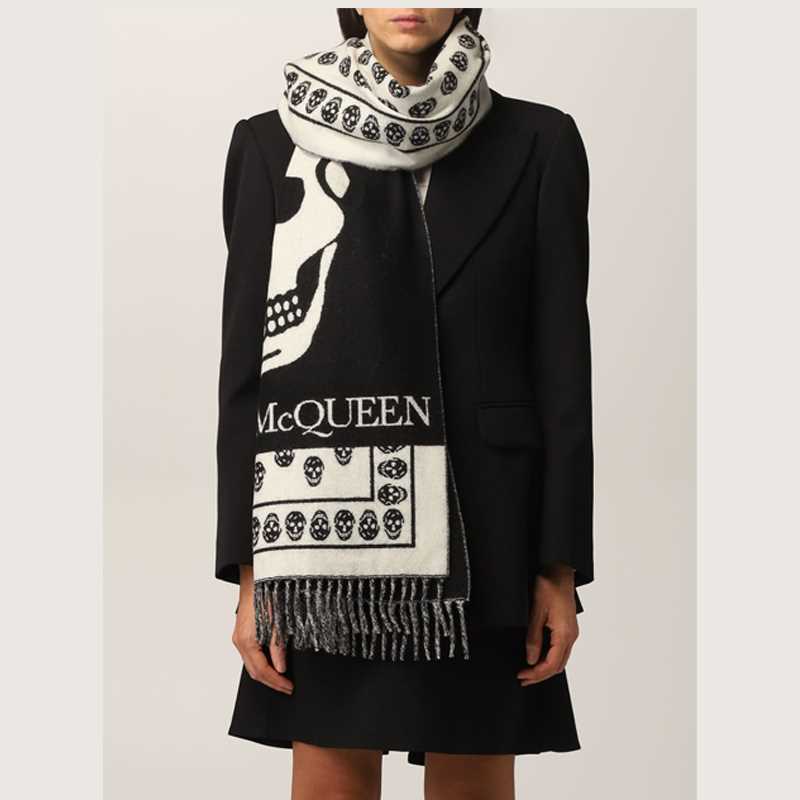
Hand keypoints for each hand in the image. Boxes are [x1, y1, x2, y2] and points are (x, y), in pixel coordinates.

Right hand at [232, 566, 292, 694]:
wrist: (256, 576)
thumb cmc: (267, 593)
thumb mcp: (277, 621)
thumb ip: (278, 647)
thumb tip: (282, 668)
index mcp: (247, 641)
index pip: (262, 672)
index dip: (277, 682)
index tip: (290, 687)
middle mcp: (240, 641)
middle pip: (254, 672)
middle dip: (271, 682)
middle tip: (287, 687)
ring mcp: (238, 637)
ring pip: (251, 664)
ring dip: (265, 674)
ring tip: (282, 678)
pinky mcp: (241, 632)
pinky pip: (249, 655)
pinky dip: (261, 663)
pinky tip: (272, 663)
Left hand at [517, 563, 578, 686]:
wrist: (559, 570)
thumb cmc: (548, 586)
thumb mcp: (536, 611)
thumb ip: (533, 637)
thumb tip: (530, 659)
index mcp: (564, 634)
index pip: (551, 664)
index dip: (536, 674)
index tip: (522, 676)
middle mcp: (571, 636)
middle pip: (557, 666)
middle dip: (540, 675)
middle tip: (522, 678)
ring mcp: (571, 632)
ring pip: (560, 659)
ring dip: (545, 668)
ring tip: (528, 670)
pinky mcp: (568, 628)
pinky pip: (561, 650)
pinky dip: (550, 658)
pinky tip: (538, 657)